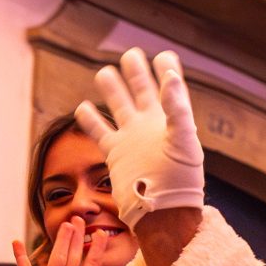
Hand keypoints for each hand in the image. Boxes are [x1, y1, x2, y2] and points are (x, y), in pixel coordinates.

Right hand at [11, 217, 109, 265]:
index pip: (91, 265)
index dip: (96, 249)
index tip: (102, 233)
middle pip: (74, 255)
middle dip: (78, 237)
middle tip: (80, 218)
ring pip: (56, 257)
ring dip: (61, 240)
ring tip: (66, 223)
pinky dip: (20, 257)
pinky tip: (16, 241)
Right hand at [77, 48, 202, 227]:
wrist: (162, 211)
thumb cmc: (180, 180)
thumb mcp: (184, 139)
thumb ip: (177, 108)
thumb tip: (171, 76)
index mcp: (170, 121)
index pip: (169, 89)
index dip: (167, 71)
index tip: (164, 54)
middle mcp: (150, 127)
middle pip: (141, 92)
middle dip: (136, 72)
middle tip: (131, 53)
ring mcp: (132, 139)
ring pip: (118, 107)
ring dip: (112, 89)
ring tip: (104, 72)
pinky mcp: (116, 153)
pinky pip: (99, 132)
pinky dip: (89, 120)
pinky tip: (82, 107)